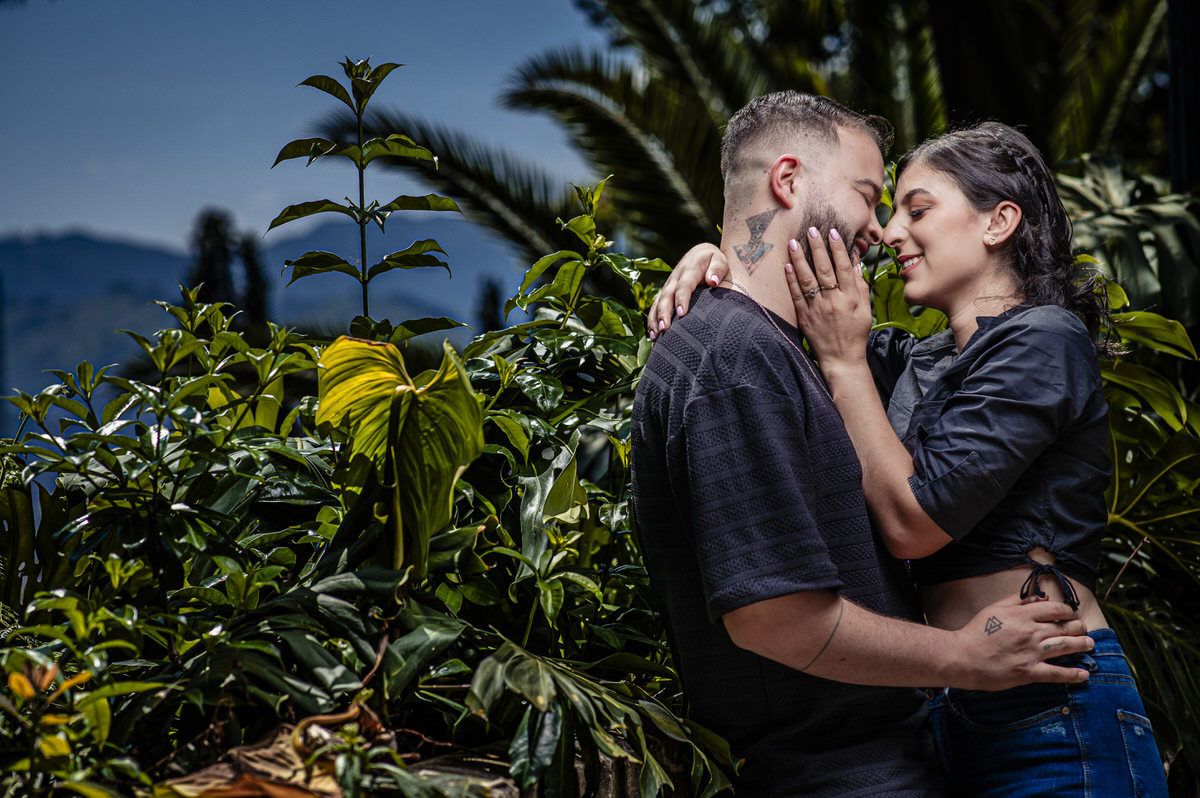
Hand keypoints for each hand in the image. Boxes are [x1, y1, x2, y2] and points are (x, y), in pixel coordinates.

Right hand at [647, 243, 728, 339]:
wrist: (699, 254)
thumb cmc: (713, 261)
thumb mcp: (719, 260)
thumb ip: (717, 269)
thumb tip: (713, 282)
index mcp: (689, 270)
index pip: (684, 286)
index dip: (681, 299)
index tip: (682, 313)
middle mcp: (674, 279)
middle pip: (666, 296)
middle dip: (664, 313)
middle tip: (665, 329)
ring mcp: (668, 287)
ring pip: (658, 303)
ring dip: (655, 320)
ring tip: (656, 337)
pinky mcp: (664, 294)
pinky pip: (655, 308)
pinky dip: (652, 321)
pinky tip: (654, 337)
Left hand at [784, 226, 872, 371]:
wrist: (842, 359)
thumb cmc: (855, 333)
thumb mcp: (865, 309)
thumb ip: (860, 285)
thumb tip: (855, 261)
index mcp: (850, 298)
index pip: (843, 268)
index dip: (838, 249)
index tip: (832, 233)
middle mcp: (833, 301)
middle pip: (823, 269)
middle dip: (816, 248)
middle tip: (810, 230)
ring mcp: (817, 309)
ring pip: (807, 280)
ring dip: (799, 260)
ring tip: (793, 243)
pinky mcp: (804, 317)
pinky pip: (796, 296)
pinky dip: (791, 280)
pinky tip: (787, 266)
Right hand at [952, 595, 1092, 690]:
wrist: (962, 656)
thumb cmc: (975, 632)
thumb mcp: (994, 609)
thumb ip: (1017, 601)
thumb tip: (1039, 597)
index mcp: (1022, 615)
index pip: (1054, 609)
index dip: (1067, 610)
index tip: (1070, 614)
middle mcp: (1030, 632)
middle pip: (1064, 627)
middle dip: (1078, 627)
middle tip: (1084, 629)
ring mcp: (1031, 653)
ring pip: (1065, 646)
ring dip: (1082, 644)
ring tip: (1090, 644)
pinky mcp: (1029, 672)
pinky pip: (1056, 673)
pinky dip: (1072, 674)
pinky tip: (1083, 674)